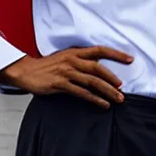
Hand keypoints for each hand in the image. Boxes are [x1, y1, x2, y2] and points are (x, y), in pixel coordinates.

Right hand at [0, 46, 133, 108]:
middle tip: (123, 88)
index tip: (129, 59)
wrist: (26, 71)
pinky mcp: (60, 84)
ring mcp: (66, 72)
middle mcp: (72, 60)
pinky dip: (95, 99)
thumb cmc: (47, 66)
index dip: (116, 54)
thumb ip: (81, 60)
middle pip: (98, 68)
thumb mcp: (65, 57)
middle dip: (113, 78)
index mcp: (75, 52)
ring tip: (118, 99)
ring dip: (107, 91)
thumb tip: (99, 66)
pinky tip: (103, 105)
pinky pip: (82, 93)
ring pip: (92, 82)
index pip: (99, 50)